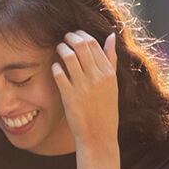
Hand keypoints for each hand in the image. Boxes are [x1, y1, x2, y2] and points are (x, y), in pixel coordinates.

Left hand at [52, 30, 118, 147]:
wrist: (98, 134)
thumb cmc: (105, 108)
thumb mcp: (113, 83)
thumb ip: (111, 59)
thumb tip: (110, 36)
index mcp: (108, 73)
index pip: (93, 43)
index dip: (81, 35)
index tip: (75, 34)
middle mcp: (97, 77)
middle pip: (80, 45)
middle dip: (69, 37)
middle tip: (64, 38)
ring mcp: (83, 86)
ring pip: (68, 56)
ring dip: (61, 48)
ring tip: (58, 49)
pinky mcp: (69, 96)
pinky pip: (58, 73)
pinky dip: (55, 67)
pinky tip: (55, 67)